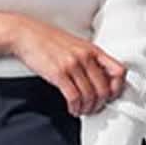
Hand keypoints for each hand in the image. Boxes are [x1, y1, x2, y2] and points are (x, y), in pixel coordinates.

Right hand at [9, 17, 128, 115]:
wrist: (26, 34)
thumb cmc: (48, 40)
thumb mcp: (76, 45)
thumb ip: (89, 59)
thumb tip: (100, 79)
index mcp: (93, 50)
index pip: (119, 71)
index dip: (118, 87)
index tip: (110, 95)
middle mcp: (85, 57)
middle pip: (104, 89)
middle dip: (99, 104)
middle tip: (93, 109)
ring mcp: (72, 65)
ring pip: (89, 96)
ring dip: (86, 108)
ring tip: (81, 110)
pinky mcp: (58, 73)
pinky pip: (74, 97)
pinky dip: (75, 107)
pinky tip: (72, 109)